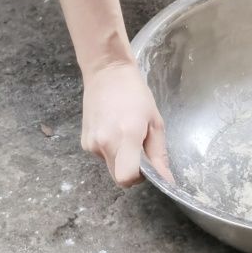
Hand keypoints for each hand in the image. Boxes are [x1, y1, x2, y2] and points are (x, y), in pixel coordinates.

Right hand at [81, 60, 173, 187]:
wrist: (106, 72)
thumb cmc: (135, 93)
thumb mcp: (155, 120)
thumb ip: (159, 154)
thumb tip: (167, 180)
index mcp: (127, 135)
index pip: (127, 178)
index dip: (139, 178)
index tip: (147, 166)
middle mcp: (105, 142)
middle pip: (119, 177)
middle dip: (131, 170)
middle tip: (139, 148)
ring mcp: (91, 143)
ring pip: (111, 167)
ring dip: (121, 159)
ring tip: (124, 133)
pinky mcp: (84, 142)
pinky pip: (102, 156)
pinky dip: (110, 150)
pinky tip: (113, 129)